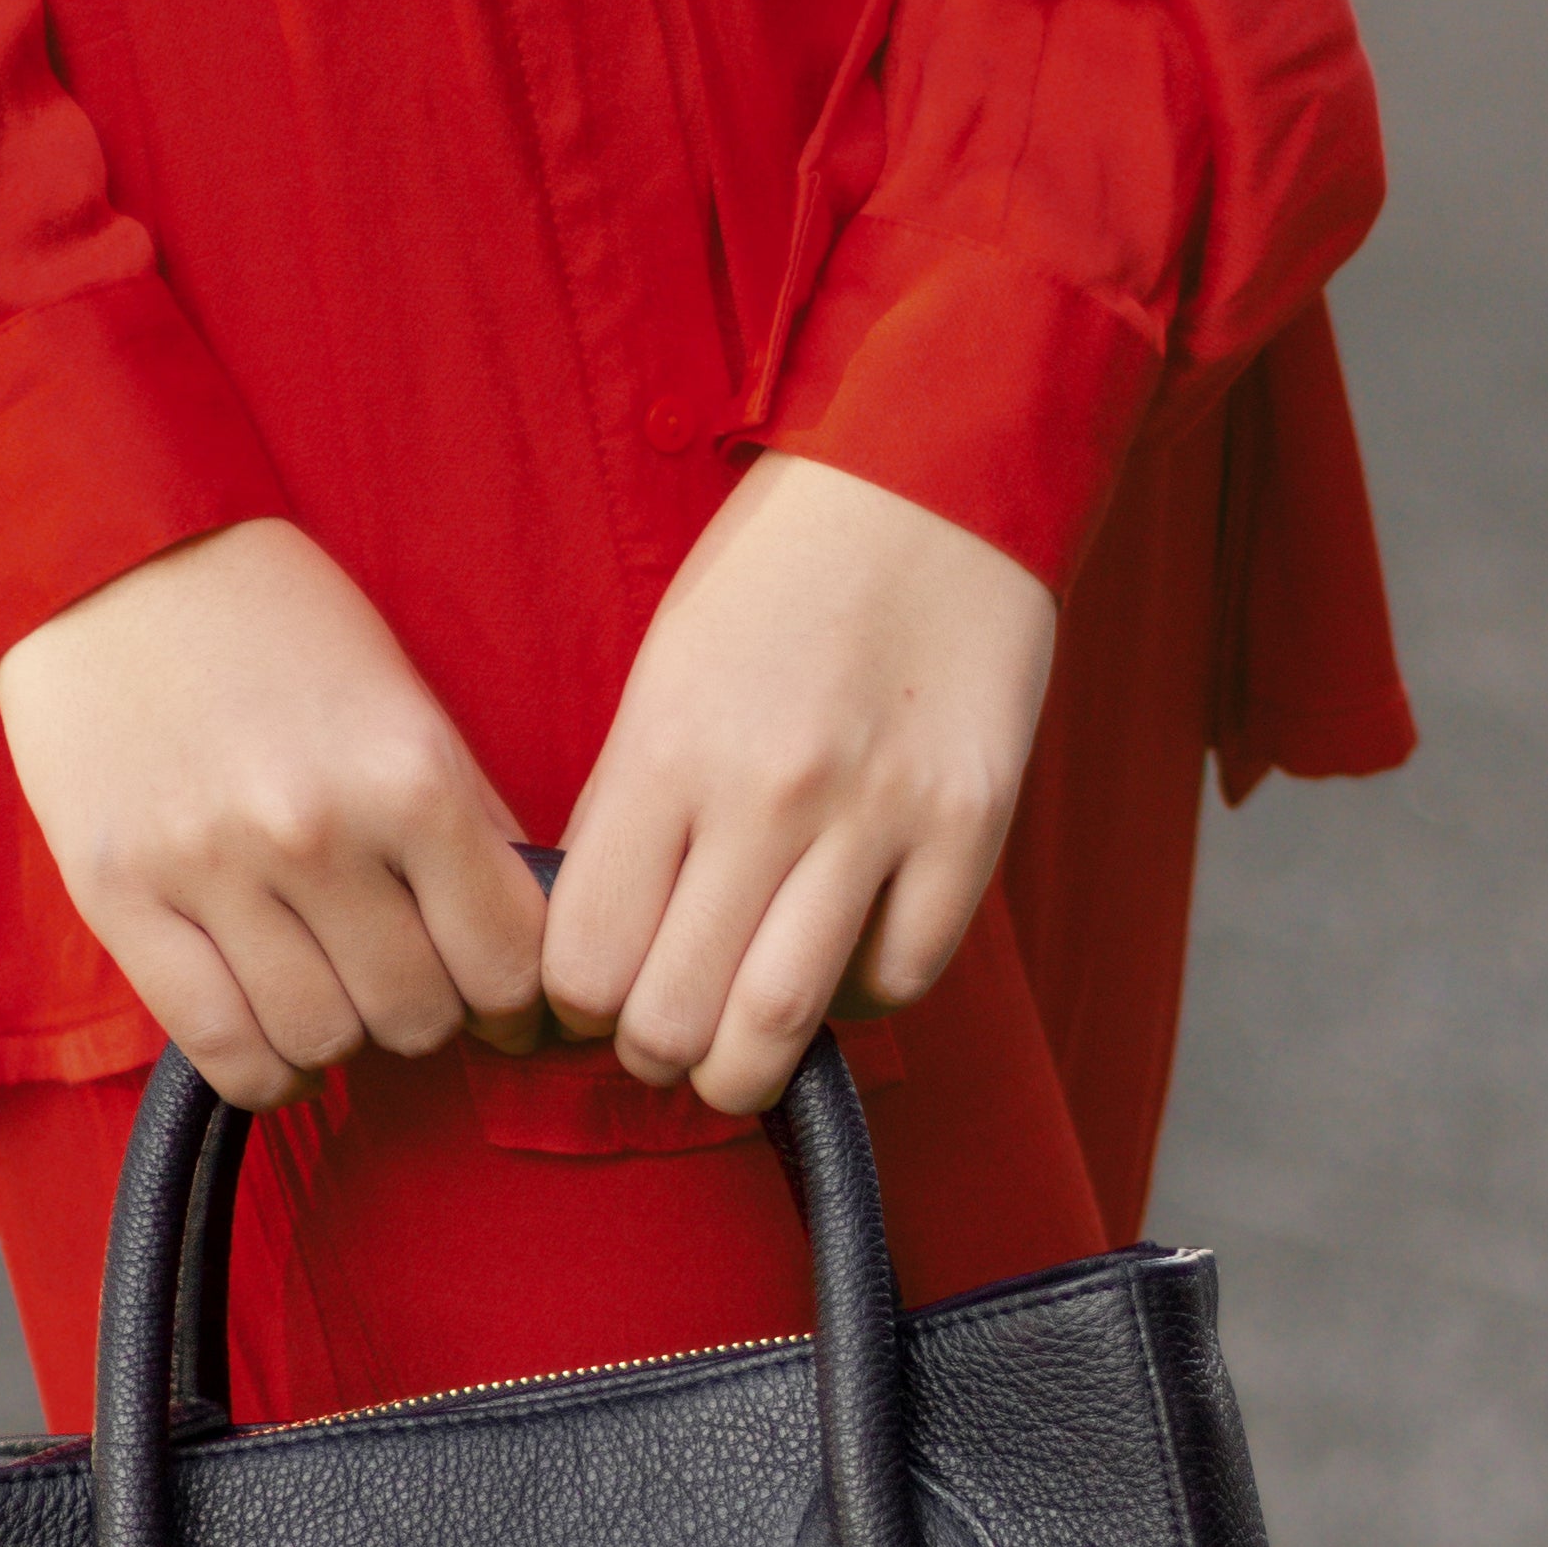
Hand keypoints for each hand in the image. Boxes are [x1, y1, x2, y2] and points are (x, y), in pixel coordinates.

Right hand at [0, 520, 546, 1110]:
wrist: (108, 553)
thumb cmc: (271, 621)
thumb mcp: (402, 699)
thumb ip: (465, 820)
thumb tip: (524, 935)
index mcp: (408, 774)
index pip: (507, 960)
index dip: (517, 1002)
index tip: (502, 1003)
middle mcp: (316, 830)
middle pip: (417, 1014)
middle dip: (427, 1016)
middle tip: (408, 987)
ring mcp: (211, 869)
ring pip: (323, 1040)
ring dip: (344, 1041)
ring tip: (337, 1002)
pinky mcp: (121, 898)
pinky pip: (221, 1046)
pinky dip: (268, 1070)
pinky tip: (281, 1048)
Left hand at [543, 453, 1059, 1113]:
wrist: (936, 478)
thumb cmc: (778, 576)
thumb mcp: (663, 672)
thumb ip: (628, 808)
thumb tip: (596, 942)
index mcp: (667, 749)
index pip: (584, 962)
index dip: (576, 1008)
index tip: (592, 998)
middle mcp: (767, 791)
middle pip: (674, 1019)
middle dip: (652, 1055)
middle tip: (659, 1038)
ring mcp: (877, 815)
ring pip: (781, 1026)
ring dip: (741, 1068)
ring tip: (732, 1047)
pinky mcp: (971, 827)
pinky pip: (900, 980)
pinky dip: (857, 1001)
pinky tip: (835, 964)